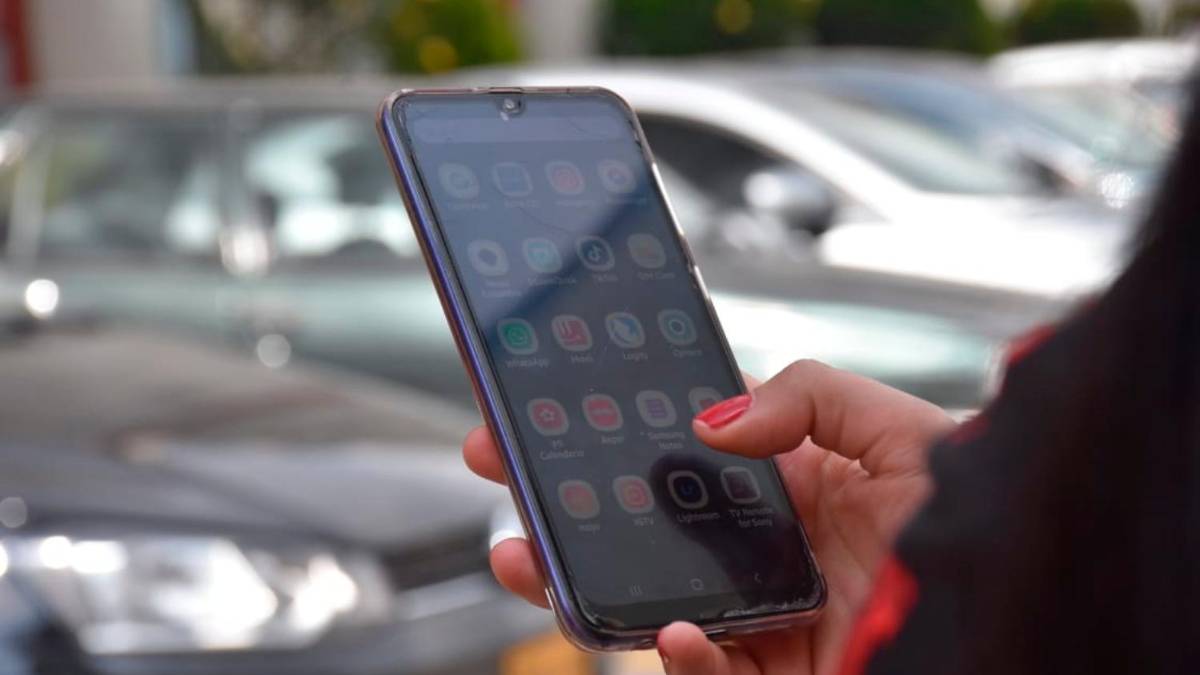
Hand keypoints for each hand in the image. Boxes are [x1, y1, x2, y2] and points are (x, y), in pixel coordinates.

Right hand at [463, 360, 953, 673]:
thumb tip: (713, 420)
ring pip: (646, 602)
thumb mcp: (901, 428)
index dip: (610, 428)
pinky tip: (679, 631)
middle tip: (502, 468)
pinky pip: (702, 674)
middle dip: (562, 501)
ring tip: (531, 557)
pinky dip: (677, 657)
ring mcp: (760, 616)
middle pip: (639, 527)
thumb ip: (809, 396)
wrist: (1025, 609)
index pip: (674, 451)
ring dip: (579, 582)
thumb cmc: (981, 518)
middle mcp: (762, 550)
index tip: (551, 406)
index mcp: (785, 482)